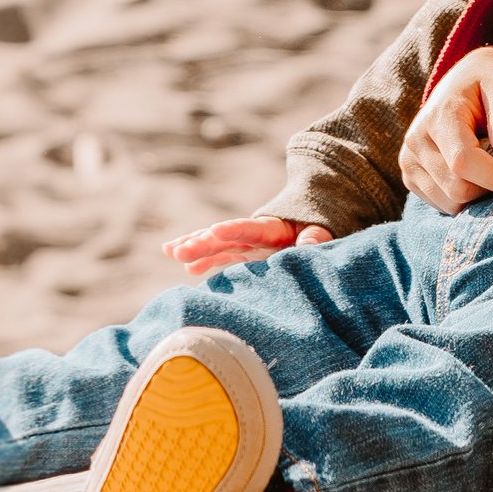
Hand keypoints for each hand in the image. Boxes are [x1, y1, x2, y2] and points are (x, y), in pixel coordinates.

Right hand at [162, 215, 330, 275]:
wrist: (314, 223)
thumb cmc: (320, 229)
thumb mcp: (323, 230)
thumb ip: (316, 236)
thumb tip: (310, 244)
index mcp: (273, 228)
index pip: (250, 229)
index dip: (233, 230)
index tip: (215, 232)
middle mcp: (253, 234)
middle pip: (224, 237)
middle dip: (201, 242)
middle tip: (178, 250)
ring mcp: (245, 243)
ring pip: (215, 244)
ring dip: (193, 247)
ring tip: (170, 251)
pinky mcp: (243, 252)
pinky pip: (219, 255)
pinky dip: (203, 260)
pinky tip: (186, 268)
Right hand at [401, 49, 492, 210]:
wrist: (460, 83)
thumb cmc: (487, 83)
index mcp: (438, 117)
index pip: (463, 162)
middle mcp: (416, 142)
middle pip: (458, 189)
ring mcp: (409, 162)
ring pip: (451, 203)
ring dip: (481, 196)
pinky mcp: (411, 178)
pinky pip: (444, 205)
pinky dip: (467, 200)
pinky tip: (478, 176)